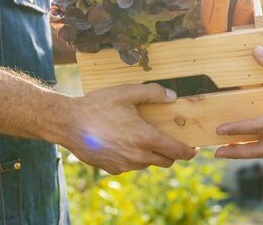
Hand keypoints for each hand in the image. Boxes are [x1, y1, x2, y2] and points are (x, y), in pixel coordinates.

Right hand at [65, 84, 196, 173]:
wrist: (69, 123)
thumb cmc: (98, 106)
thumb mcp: (127, 92)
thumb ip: (153, 93)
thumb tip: (172, 96)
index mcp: (145, 138)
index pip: (176, 151)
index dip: (188, 152)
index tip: (193, 149)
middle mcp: (137, 156)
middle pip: (165, 162)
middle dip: (172, 153)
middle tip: (170, 141)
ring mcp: (124, 165)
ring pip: (147, 164)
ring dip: (151, 154)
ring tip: (144, 138)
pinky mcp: (112, 169)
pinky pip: (130, 166)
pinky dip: (134, 157)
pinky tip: (124, 142)